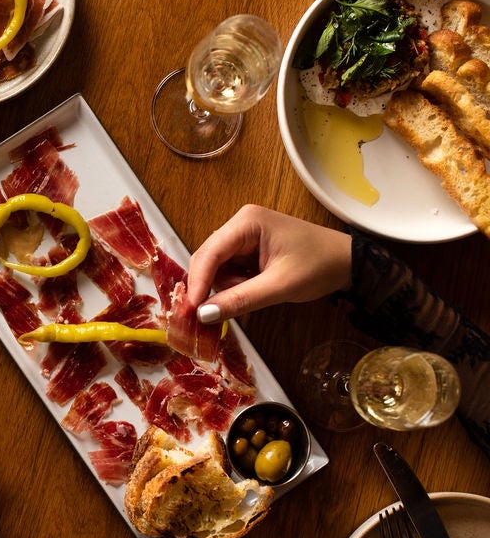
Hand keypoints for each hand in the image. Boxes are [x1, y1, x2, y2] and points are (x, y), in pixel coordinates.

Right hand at [186, 204, 351, 322]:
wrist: (347, 262)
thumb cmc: (319, 266)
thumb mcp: (279, 286)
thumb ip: (240, 299)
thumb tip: (203, 315)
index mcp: (247, 222)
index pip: (210, 253)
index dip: (197, 282)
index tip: (190, 311)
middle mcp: (239, 224)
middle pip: (207, 258)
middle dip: (211, 285)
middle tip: (212, 313)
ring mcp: (243, 235)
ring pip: (215, 267)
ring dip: (227, 286)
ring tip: (256, 291)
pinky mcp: (247, 248)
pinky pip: (227, 270)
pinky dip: (234, 285)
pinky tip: (254, 288)